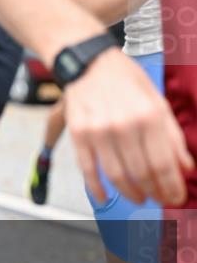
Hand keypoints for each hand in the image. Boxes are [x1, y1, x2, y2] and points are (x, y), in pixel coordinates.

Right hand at [64, 49, 193, 205]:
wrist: (88, 62)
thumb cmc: (125, 79)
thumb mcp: (158, 102)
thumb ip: (173, 136)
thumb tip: (184, 167)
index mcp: (149, 116)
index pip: (164, 163)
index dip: (172, 187)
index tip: (175, 197)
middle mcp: (124, 125)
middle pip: (142, 173)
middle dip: (154, 192)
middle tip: (160, 199)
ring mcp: (98, 130)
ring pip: (116, 175)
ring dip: (130, 193)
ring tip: (139, 198)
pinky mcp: (78, 133)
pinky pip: (87, 167)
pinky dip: (96, 187)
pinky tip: (103, 197)